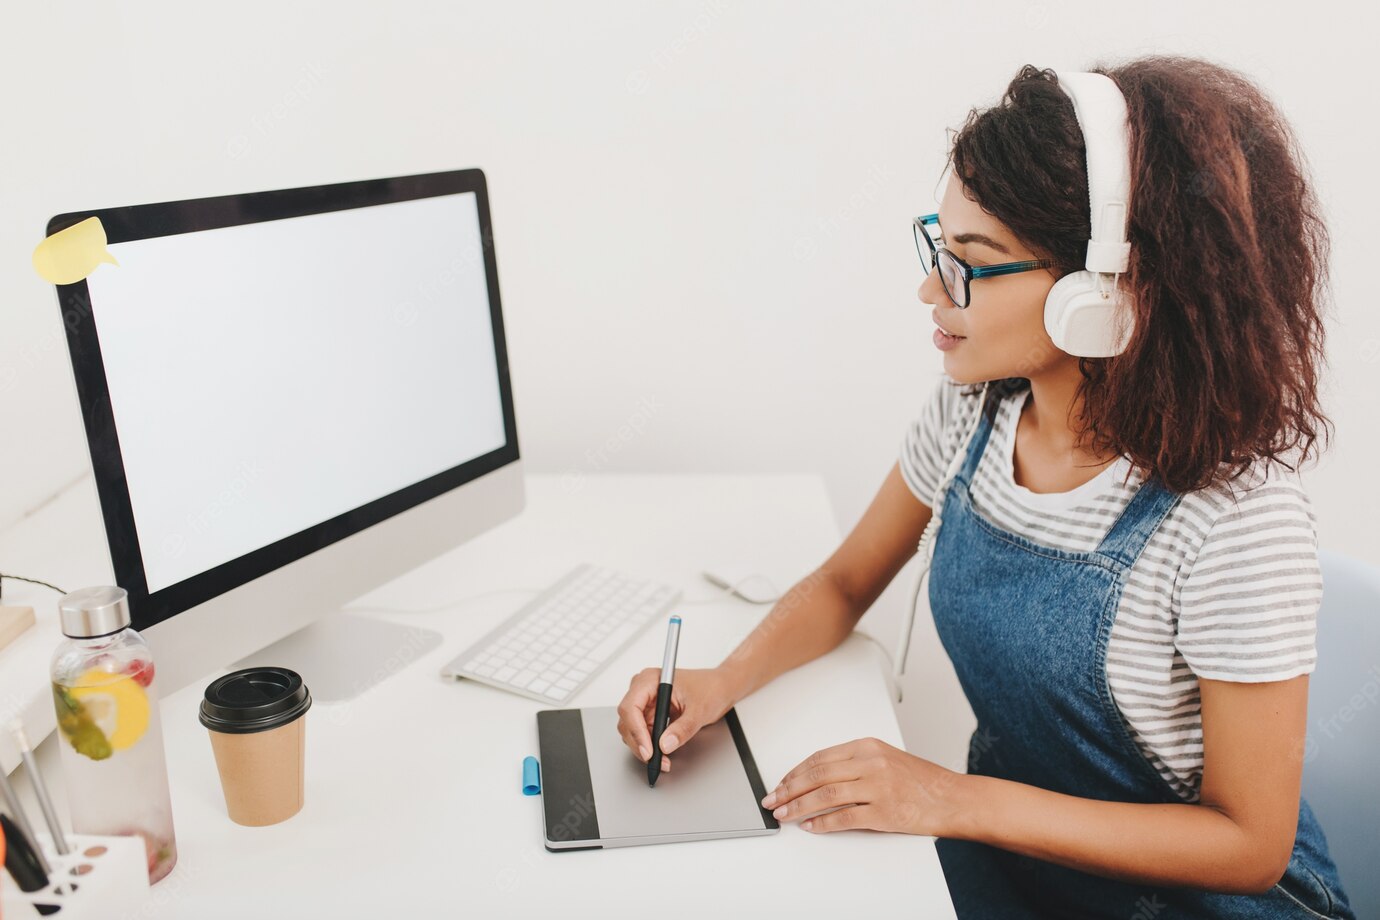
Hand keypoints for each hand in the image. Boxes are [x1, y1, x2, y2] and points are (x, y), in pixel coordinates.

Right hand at [616, 667, 736, 770]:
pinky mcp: (651, 714)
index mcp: (650, 680)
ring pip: (632, 730)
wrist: (720, 689)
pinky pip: (643, 734)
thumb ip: (682, 729)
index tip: (648, 750)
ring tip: (662, 759)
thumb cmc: (710, 688)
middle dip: (640, 743)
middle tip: (656, 760)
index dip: (636, 731)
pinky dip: (650, 746)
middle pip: (628, 721)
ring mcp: (646, 702)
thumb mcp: (699, 710)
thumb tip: (665, 745)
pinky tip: (662, 754)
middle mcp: (644, 690)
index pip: (631, 707)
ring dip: (645, 747)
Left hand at [760, 736, 965, 835]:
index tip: (781, 783)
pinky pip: (845, 818)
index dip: (795, 772)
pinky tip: (810, 826)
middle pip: (817, 775)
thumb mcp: (885, 759)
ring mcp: (877, 787)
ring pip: (825, 795)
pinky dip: (823, 823)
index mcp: (867, 746)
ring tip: (784, 814)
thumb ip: (854, 764)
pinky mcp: (884, 812)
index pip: (820, 758)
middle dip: (789, 789)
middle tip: (772, 800)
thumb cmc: (920, 780)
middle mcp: (870, 763)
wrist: (952, 798)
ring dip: (799, 806)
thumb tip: (816, 779)